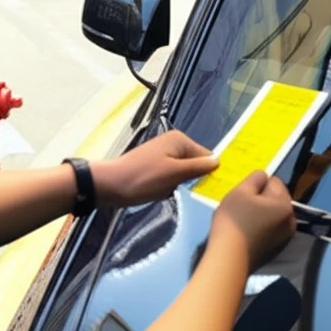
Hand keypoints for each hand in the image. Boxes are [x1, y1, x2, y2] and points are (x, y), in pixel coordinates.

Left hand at [91, 130, 218, 206]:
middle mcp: (173, 143)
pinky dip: (169, 185)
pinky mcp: (157, 165)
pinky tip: (160, 190)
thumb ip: (198, 167)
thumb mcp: (174, 173)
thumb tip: (220, 161)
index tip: (209, 189)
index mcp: (180, 140)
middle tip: (180, 188)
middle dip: (191, 179)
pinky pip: (173, 176)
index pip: (207, 157)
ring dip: (179, 184)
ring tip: (167, 189)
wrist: (111, 185)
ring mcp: (164, 153)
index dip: (209, 173)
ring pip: (184, 173)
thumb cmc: (143, 178)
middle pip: (196, 164)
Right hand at [209, 171, 295, 271]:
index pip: (274, 181)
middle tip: (242, 208)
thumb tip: (264, 176)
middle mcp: (291, 220)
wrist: (229, 259)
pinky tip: (247, 235)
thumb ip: (255, 178)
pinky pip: (271, 230)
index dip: (257, 185)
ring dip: (262, 214)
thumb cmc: (234, 221)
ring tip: (244, 223)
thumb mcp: (240, 191)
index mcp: (285, 204)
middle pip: (276, 199)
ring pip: (273, 215)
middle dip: (261, 199)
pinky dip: (262, 229)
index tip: (243, 195)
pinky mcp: (277, 250)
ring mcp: (286, 237)